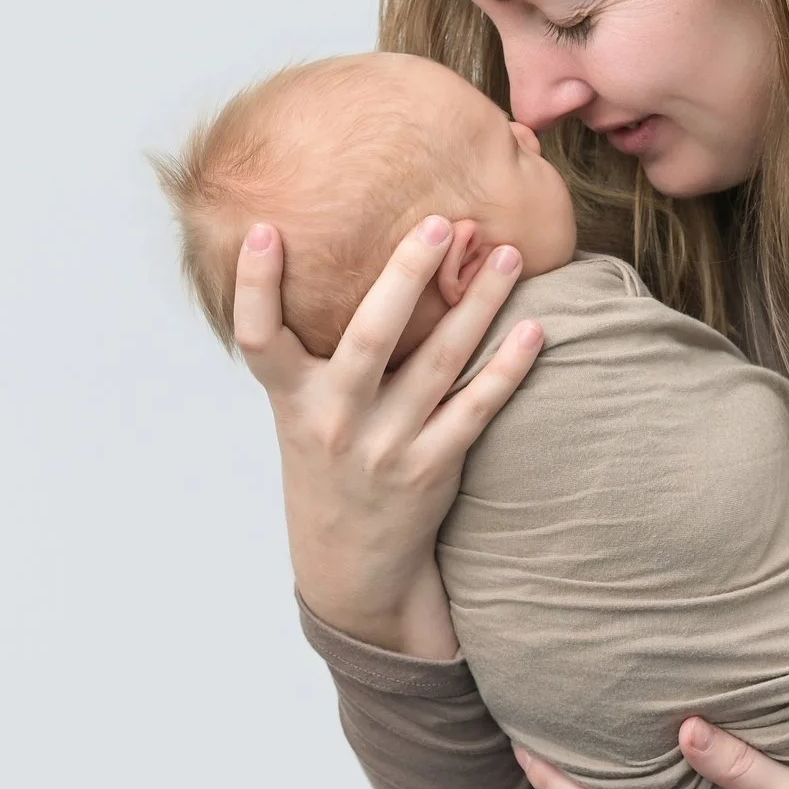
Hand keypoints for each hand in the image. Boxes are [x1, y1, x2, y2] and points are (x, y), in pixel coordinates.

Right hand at [236, 214, 543, 658]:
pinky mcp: (432, 468)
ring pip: (439, 363)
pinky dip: (508, 368)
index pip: (258, 339)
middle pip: (369, 338)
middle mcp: (335, 420)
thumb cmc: (328, 460)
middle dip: (405, 276)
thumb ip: (312, 348)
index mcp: (292, 400)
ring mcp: (386, 446)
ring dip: (477, 305)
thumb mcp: (300, 410)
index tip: (263, 230)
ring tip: (508, 256)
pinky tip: (535, 330)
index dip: (254, 287)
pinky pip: (477, 408)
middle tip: (440, 223)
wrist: (350, 564)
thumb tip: (332, 251)